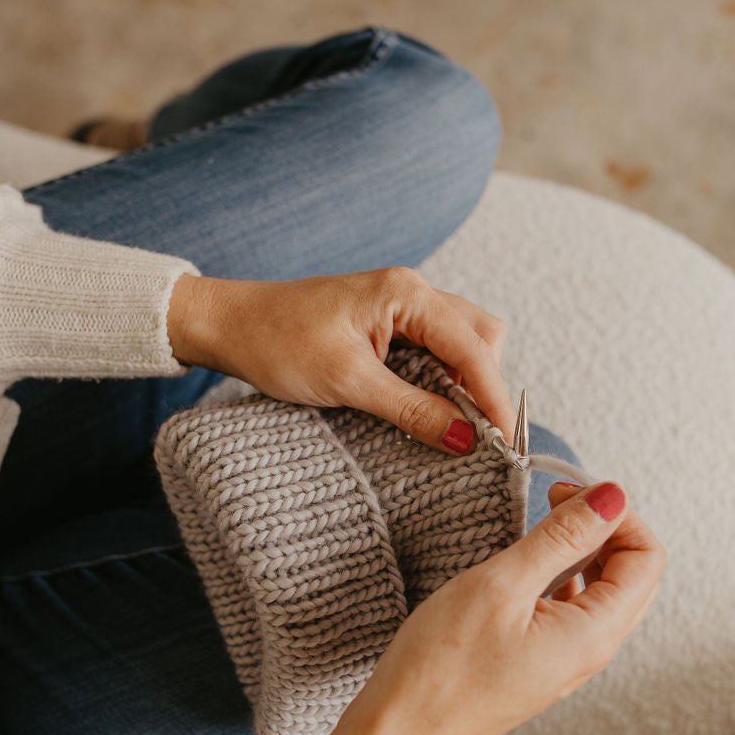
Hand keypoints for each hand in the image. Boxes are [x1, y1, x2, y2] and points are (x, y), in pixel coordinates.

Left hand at [168, 267, 515, 450]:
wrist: (228, 325)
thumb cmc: (276, 342)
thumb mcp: (348, 382)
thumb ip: (412, 409)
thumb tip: (466, 439)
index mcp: (405, 294)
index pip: (474, 346)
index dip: (494, 396)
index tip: (507, 442)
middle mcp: (411, 293)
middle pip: (480, 337)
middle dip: (485, 384)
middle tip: (479, 435)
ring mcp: (401, 307)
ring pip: (462, 343)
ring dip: (465, 383)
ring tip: (454, 426)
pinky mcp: (387, 324)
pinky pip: (435, 350)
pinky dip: (442, 380)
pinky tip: (430, 408)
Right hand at [288, 480, 665, 734]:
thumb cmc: (440, 670)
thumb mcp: (501, 584)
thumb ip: (562, 536)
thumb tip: (613, 497)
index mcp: (594, 633)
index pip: (648, 557)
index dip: (618, 513)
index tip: (567, 492)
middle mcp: (591, 651)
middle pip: (634, 573)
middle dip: (605, 526)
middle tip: (554, 501)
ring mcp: (567, 660)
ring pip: (603, 590)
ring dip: (582, 549)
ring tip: (536, 529)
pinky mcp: (540, 663)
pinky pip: (573, 609)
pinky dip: (560, 575)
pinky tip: (522, 566)